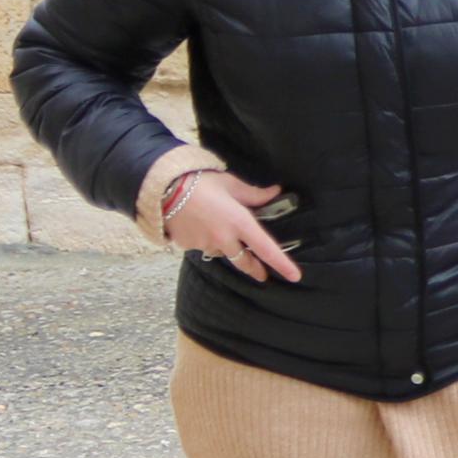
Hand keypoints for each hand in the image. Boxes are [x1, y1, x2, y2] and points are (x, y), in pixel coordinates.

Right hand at [167, 175, 301, 283]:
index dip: (282, 264)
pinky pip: (201, 246)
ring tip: (216, 226)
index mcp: (240, 223)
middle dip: (255, 269)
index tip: (295, 276)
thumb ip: (255, 194)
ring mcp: (205, 244)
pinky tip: (198, 224)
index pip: (267, 249)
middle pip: (244, 261)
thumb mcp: (232, 184)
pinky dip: (204, 239)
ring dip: (225, 246)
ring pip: (221, 252)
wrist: (162, 187)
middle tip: (262, 274)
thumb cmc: (200, 182)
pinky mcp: (188, 245)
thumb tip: (276, 192)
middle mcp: (224, 238)